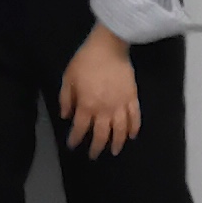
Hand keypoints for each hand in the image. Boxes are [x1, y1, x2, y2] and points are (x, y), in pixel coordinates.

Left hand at [58, 24, 141, 155]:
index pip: (80, 129)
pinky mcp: (132, 98)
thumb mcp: (68, 78)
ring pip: (120, 131)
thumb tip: (66, 116)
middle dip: (96, 147)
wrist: (109, 47)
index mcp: (87, 105)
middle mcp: (105, 110)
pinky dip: (134, 129)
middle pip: (101, 135)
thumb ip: (66, 99)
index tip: (72, 145)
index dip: (76, 139)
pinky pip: (135, 117)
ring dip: (117, 143)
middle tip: (93, 155)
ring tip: (114, 151)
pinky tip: (132, 136)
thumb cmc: (85, 61)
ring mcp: (121, 105)